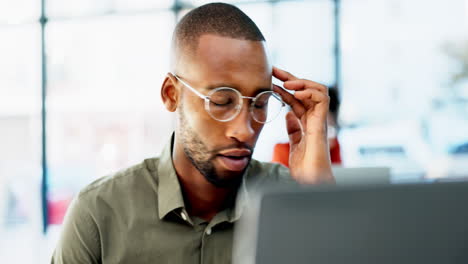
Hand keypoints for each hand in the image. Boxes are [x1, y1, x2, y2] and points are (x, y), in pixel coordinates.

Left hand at [272, 66, 334, 184]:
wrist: (312, 183)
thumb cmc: (306, 169)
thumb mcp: (294, 145)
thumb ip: (293, 130)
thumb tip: (288, 115)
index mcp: (306, 123)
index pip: (296, 99)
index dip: (284, 88)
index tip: (269, 79)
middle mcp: (314, 119)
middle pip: (305, 92)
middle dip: (290, 78)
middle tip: (273, 69)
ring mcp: (319, 121)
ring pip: (318, 91)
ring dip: (302, 82)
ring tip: (286, 82)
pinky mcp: (321, 125)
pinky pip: (322, 101)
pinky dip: (310, 92)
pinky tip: (295, 93)